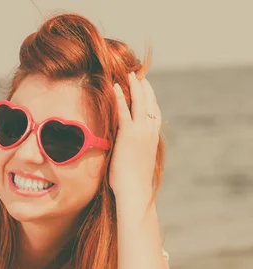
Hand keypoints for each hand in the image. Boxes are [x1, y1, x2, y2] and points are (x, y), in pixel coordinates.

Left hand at [109, 72, 161, 200]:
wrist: (135, 191)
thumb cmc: (133, 182)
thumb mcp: (136, 161)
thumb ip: (134, 150)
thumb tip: (127, 149)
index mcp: (153, 137)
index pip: (155, 111)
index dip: (151, 98)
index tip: (146, 87)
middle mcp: (150, 131)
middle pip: (150, 102)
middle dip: (144, 87)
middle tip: (138, 74)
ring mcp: (141, 132)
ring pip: (140, 102)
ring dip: (135, 86)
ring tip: (129, 74)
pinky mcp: (128, 135)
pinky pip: (124, 111)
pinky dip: (120, 97)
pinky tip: (116, 87)